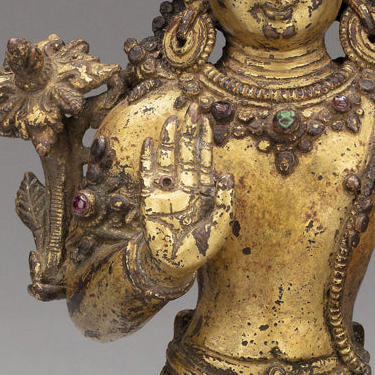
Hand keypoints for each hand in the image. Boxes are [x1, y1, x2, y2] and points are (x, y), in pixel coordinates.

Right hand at [139, 103, 234, 280]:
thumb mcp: (219, 227)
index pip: (204, 159)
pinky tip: (150, 144)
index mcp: (203, 191)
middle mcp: (185, 187)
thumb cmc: (198, 249)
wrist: (173, 265)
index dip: (204, 140)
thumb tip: (227, 175)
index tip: (205, 120)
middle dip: (188, 132)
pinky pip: (148, 175)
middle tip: (191, 108)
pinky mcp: (149, 200)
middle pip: (185, 153)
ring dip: (169, 140)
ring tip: (171, 120)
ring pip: (167, 160)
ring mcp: (166, 192)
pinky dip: (148, 160)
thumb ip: (224, 202)